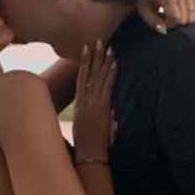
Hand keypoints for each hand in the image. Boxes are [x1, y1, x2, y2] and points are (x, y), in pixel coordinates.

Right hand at [73, 40, 116, 163]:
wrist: (88, 153)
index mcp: (79, 102)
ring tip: (109, 47)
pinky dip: (111, 73)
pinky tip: (115, 63)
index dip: (84, 62)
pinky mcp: (102, 106)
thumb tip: (110, 112)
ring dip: (104, 60)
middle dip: (94, 56)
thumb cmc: (87, 143)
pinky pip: (108, 85)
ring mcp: (93, 101)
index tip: (86, 49)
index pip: (81, 77)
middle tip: (99, 40)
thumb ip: (95, 115)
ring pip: (99, 76)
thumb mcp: (86, 126)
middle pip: (90, 72)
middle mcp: (84, 99)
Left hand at [129, 0, 194, 33]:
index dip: (168, 24)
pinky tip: (177, 12)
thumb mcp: (144, 11)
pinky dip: (187, 16)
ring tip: (170, 14)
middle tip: (164, 17)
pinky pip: (194, 12)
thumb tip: (164, 30)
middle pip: (183, 18)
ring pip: (191, 17)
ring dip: (181, 20)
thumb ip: (153, 22)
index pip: (175, 17)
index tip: (160, 21)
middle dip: (174, 22)